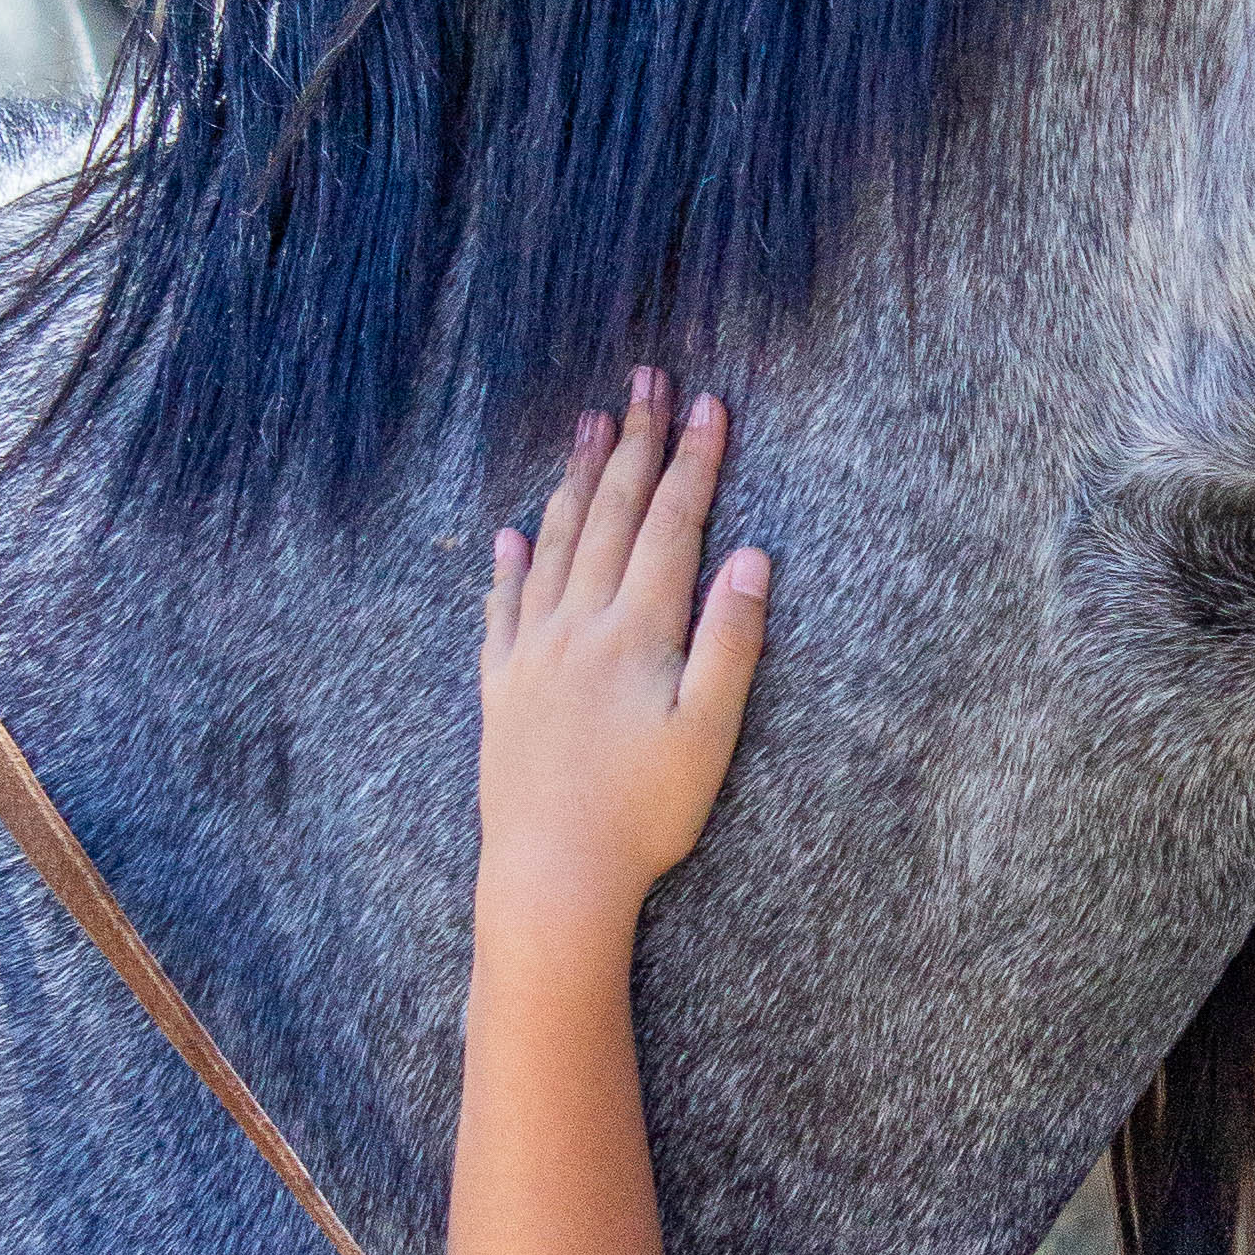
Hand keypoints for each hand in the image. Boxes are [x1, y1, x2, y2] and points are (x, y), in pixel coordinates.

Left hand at [478, 371, 768, 951]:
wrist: (551, 874)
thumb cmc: (643, 813)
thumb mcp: (709, 731)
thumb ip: (731, 639)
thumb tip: (753, 556)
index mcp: (636, 631)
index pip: (671, 524)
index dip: (694, 461)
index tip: (710, 404)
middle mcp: (577, 625)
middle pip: (609, 514)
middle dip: (632, 442)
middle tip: (646, 380)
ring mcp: (531, 653)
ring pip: (554, 544)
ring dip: (573, 479)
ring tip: (586, 425)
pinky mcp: (500, 689)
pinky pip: (501, 608)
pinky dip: (508, 564)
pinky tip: (509, 536)